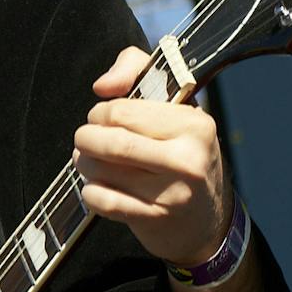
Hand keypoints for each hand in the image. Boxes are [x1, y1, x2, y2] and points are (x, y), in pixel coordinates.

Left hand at [73, 45, 231, 264]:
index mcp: (194, 125)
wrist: (207, 220)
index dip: (101, 112)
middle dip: (86, 138)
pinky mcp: (155, 219)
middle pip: (112, 141)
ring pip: (102, 170)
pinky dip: (90, 191)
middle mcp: (187, 158)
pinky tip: (95, 186)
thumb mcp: (174, 107)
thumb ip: (136, 71)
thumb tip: (103, 85)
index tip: (101, 118)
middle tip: (85, 139)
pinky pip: (103, 201)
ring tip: (87, 160)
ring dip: (84, 163)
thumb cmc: (183, 155)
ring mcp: (172, 193)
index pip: (124, 110)